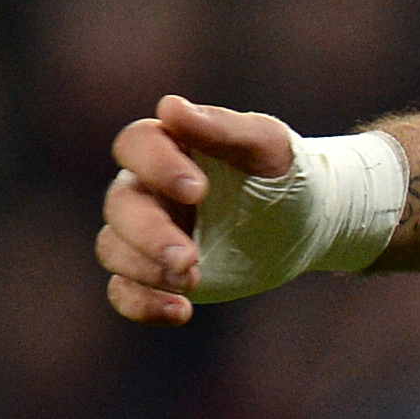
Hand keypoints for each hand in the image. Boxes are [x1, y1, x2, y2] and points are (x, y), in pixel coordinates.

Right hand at [98, 96, 295, 323]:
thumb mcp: (266, 145)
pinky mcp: (155, 274)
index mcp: (172, 146)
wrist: (305, 219)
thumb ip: (223, 128)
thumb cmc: (283, 172)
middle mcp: (148, 187)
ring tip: (194, 280)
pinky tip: (180, 311)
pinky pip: (124, 291)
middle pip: (121, 205)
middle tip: (190, 258)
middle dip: (150, 234)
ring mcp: (148, 232)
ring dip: (146, 269)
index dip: (157, 165)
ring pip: (114, 248)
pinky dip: (143, 304)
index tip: (199, 190)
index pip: (136, 144)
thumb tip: (170, 107)